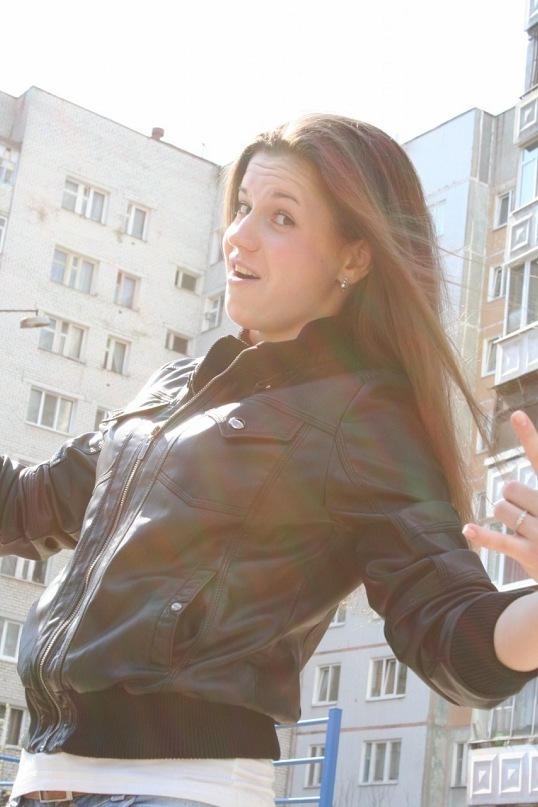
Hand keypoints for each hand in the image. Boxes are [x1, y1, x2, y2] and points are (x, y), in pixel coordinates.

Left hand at [463, 410, 537, 581]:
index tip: (516, 415)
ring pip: (502, 509)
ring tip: (527, 530)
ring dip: (507, 518)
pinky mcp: (531, 556)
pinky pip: (499, 540)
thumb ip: (536, 492)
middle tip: (528, 514)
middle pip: (511, 488)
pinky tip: (468, 528)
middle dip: (512, 498)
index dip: (530, 436)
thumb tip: (508, 486)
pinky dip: (483, 534)